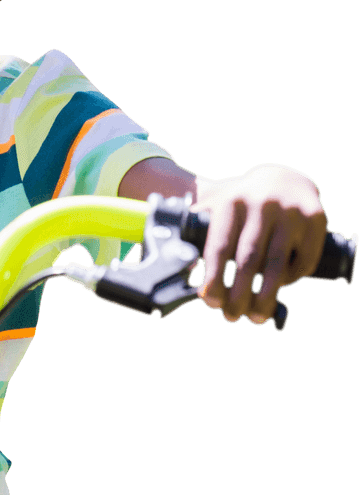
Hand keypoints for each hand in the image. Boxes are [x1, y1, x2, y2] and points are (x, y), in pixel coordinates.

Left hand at [193, 164, 326, 325]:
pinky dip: (291, 279)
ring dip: (266, 295)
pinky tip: (280, 289)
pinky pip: (303, 259)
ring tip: (256, 316)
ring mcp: (289, 212)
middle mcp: (260, 206)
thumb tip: (179, 263)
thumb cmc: (244, 203)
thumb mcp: (219, 206)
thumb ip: (199, 229)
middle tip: (231, 316)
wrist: (285, 177)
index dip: (214, 276)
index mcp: (231, 203)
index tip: (210, 301)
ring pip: (277, 263)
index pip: (219, 246)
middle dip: (239, 293)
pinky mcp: (315, 219)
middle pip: (248, 260)